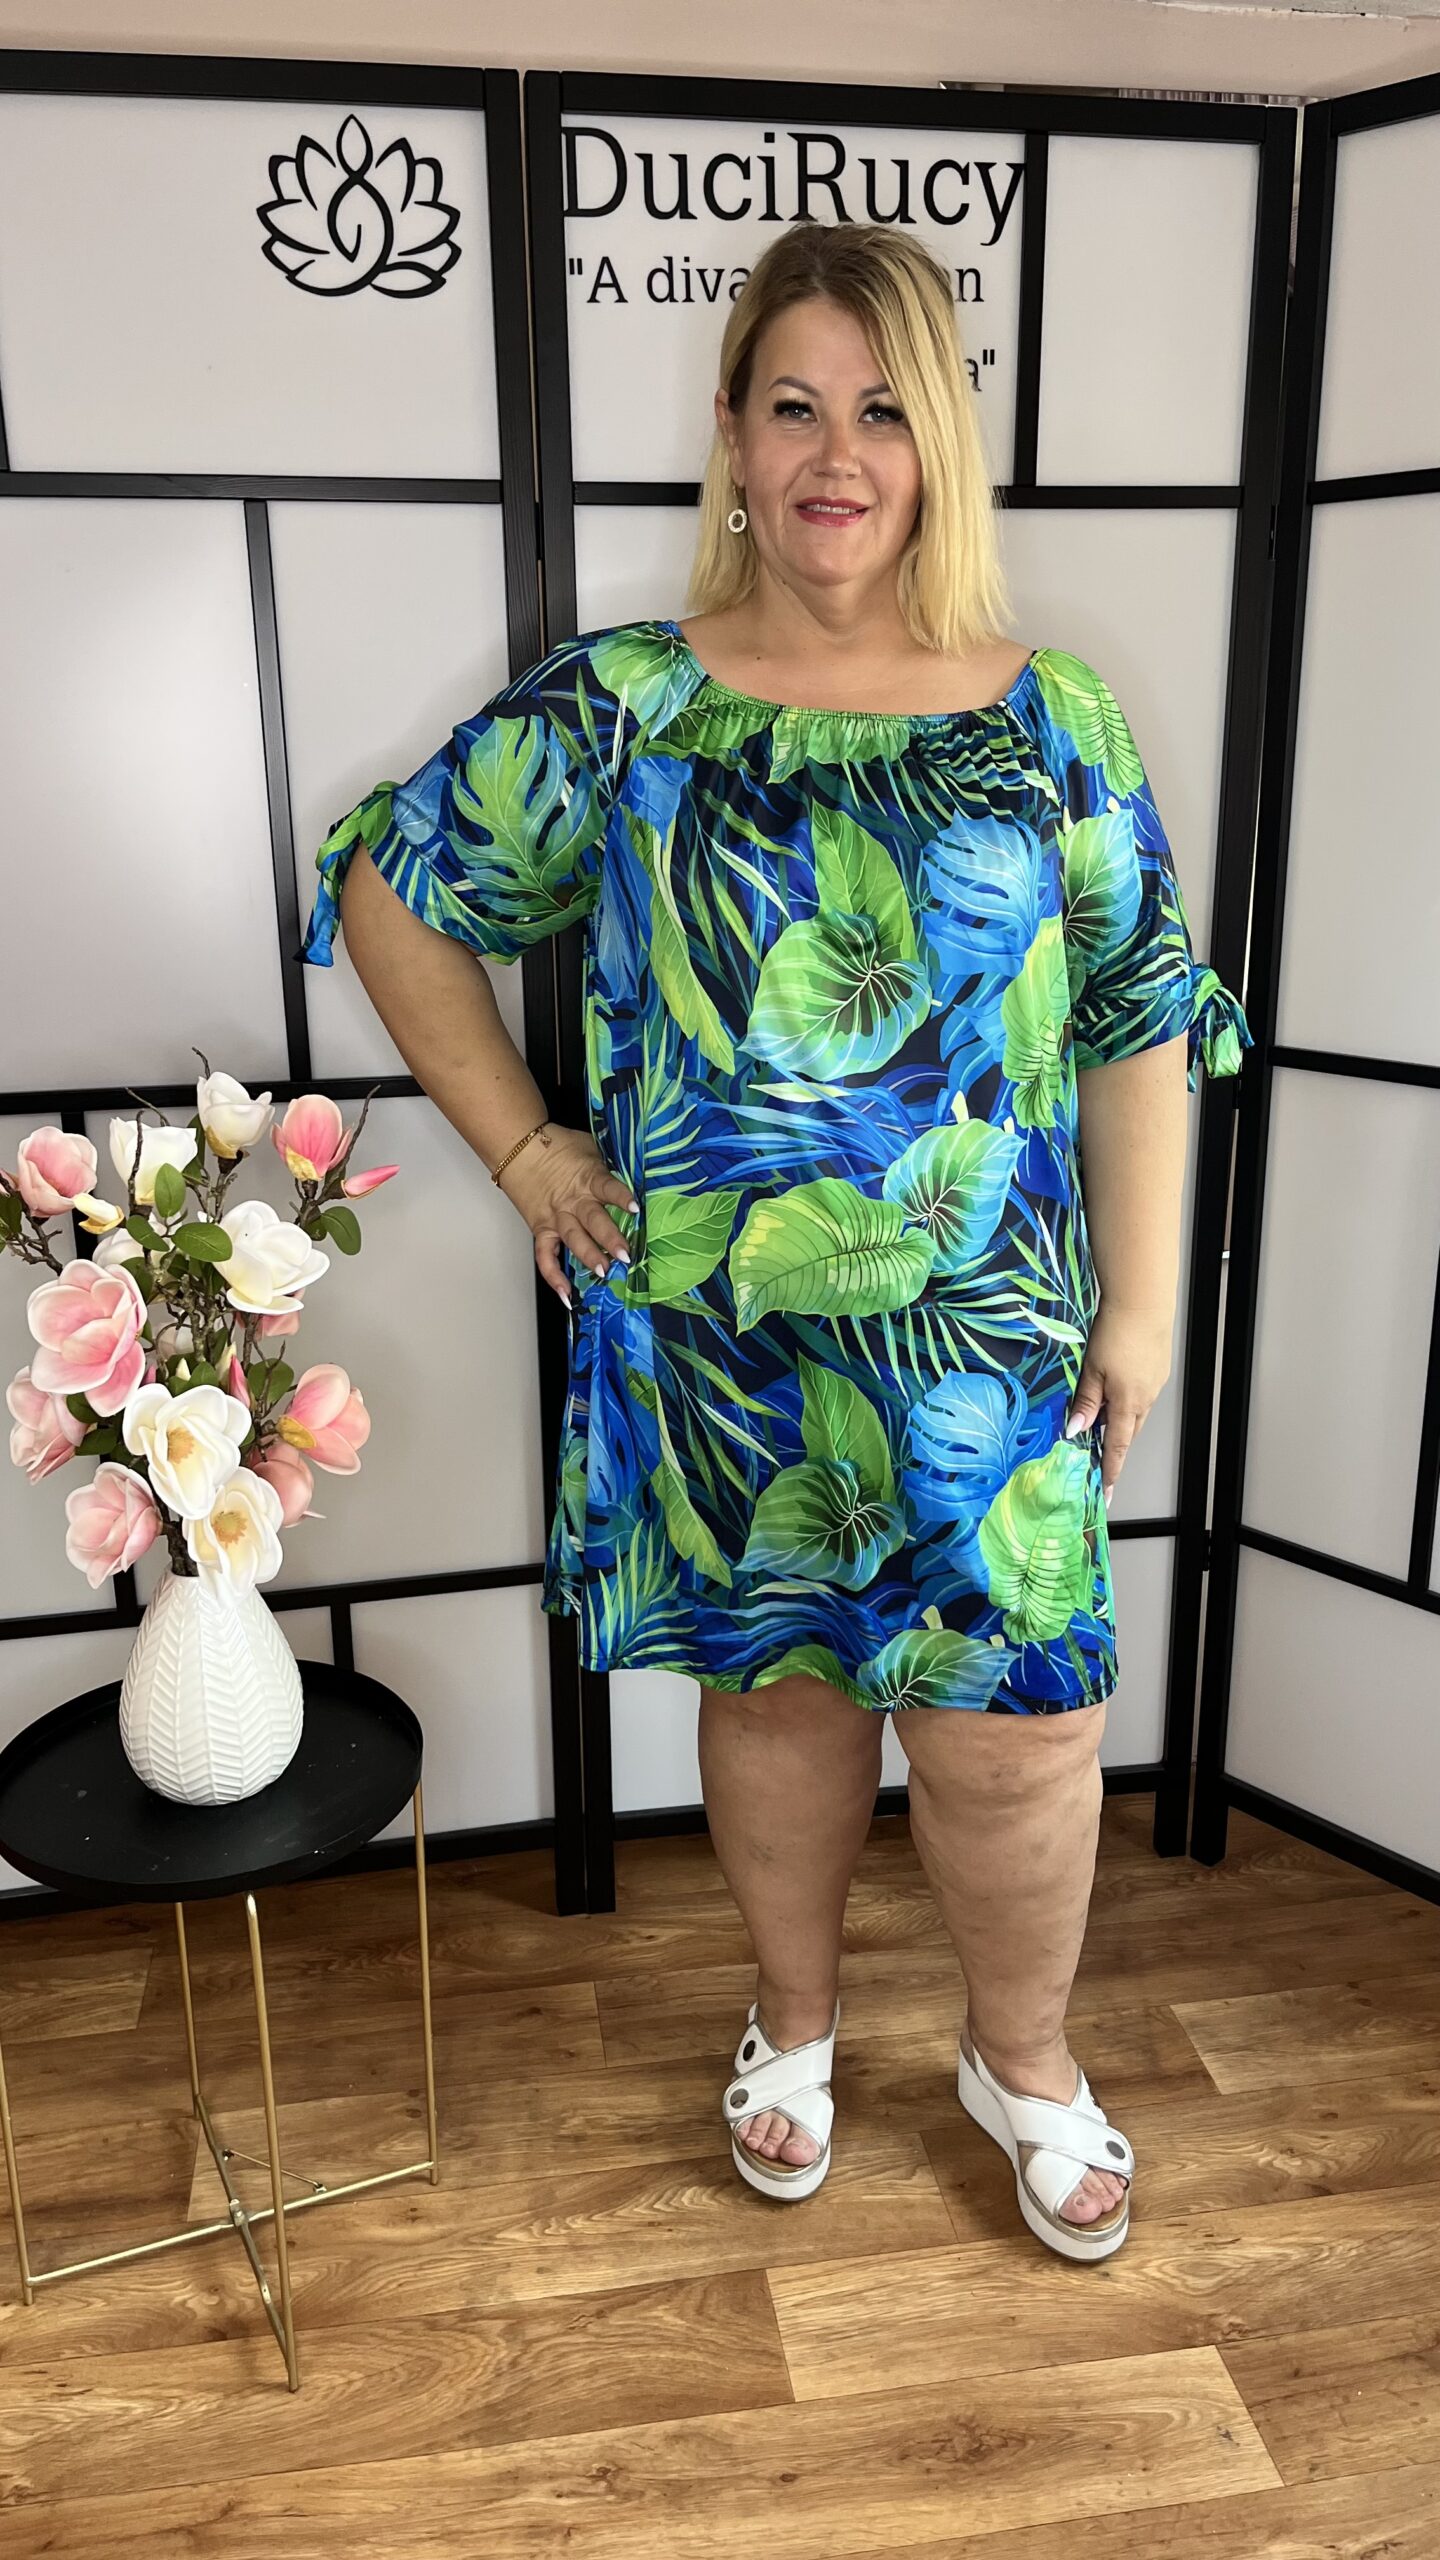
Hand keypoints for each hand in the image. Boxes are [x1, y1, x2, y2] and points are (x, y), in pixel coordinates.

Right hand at [496, 1122, 637, 1307]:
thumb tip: (636, 1175)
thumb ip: (609, 1165)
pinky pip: (546, 1257)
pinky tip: (567, 1295)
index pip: (608, 1188)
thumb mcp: (590, 1148)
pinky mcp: (542, 1230)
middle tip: (625, 1255)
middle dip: (610, 1239)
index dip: (621, 1197)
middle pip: (593, 1221)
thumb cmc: (559, 1146)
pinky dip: (554, 1277)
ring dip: (588, 1257)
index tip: (635, 1208)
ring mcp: (556, 1218)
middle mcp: (573, 1201)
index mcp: (589, 1178)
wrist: (519, 1149)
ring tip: (604, 1272)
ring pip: (573, 1240)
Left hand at [1064, 1298, 1173, 1505]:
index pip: (1117, 1447)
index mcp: (1127, 1403)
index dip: (1110, 1471)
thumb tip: (1076, 1431)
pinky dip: (1127, 1402)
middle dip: (1114, 1449)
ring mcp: (1154, 1384)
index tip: (1105, 1492)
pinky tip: (1116, 1390)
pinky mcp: (1157, 1369)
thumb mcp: (1092, 1370)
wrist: (1142, 1302)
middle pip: (1127, 1433)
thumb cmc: (1116, 1333)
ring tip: (1102, 1422)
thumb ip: (1086, 1402)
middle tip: (1100, 1463)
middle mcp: (1145, 1398)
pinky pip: (1141, 1395)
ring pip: (1134, 1413)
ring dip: (1119, 1422)